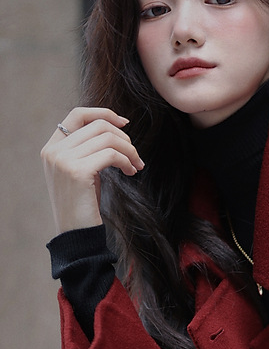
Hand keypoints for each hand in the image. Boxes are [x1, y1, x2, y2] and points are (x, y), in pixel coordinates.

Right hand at [41, 107, 144, 234]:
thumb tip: (114, 127)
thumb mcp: (81, 171)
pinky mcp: (77, 172)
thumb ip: (87, 149)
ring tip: (136, 166)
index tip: (125, 123)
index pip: (77, 114)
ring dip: (129, 150)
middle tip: (136, 156)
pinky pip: (111, 154)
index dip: (103, 113)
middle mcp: (54, 151)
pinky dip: (126, 160)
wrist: (76, 235)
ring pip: (108, 138)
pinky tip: (131, 172)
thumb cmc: (83, 205)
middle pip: (98, 125)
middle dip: (124, 137)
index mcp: (52, 148)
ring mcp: (63, 160)